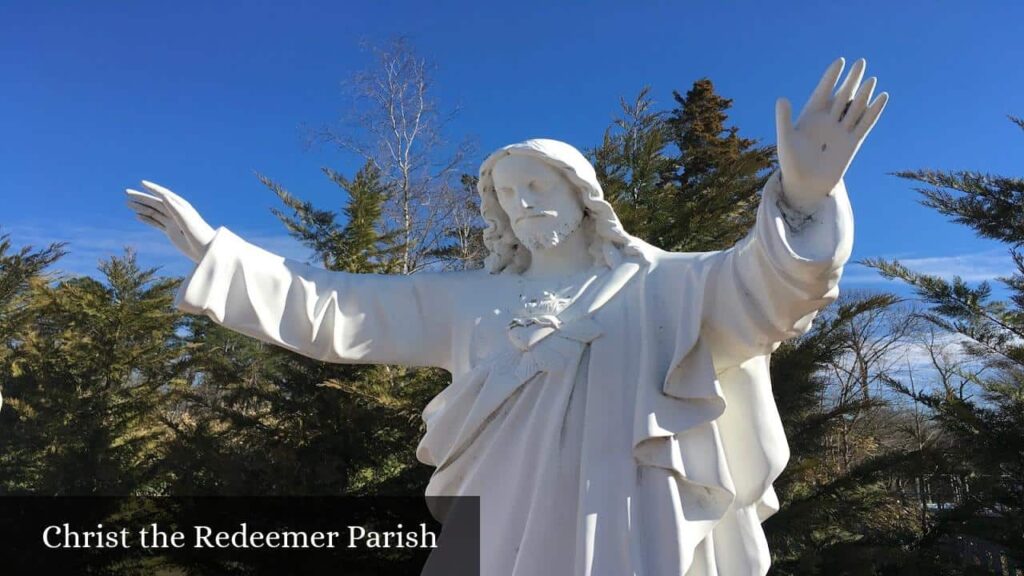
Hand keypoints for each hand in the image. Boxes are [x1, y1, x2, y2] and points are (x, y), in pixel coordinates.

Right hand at [125, 181, 215, 262]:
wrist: (206, 249)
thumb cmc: (199, 233)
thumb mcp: (186, 219)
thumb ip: (174, 208)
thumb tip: (163, 195)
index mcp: (181, 206)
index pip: (164, 194)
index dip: (153, 188)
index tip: (142, 183)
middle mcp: (176, 212)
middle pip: (155, 202)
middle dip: (141, 197)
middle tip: (126, 192)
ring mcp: (173, 222)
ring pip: (153, 212)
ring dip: (141, 207)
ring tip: (127, 203)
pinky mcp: (171, 232)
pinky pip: (156, 223)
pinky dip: (146, 219)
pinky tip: (137, 216)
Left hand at [775, 57, 887, 212]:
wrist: (806, 185)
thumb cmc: (791, 163)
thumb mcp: (786, 140)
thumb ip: (784, 119)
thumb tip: (782, 99)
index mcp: (811, 118)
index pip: (823, 92)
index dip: (831, 77)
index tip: (840, 61)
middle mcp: (828, 121)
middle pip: (842, 96)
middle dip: (851, 80)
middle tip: (861, 62)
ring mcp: (841, 131)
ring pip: (855, 108)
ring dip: (863, 94)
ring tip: (872, 78)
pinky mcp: (852, 142)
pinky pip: (865, 124)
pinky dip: (873, 112)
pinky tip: (882, 98)